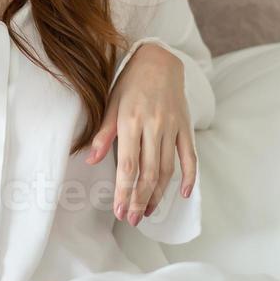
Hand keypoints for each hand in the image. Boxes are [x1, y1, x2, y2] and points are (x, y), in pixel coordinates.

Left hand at [84, 44, 196, 225]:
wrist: (159, 61)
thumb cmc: (129, 84)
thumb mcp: (110, 103)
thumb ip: (103, 133)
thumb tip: (90, 160)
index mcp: (131, 121)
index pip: (128, 165)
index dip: (124, 191)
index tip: (119, 210)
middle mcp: (153, 126)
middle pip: (148, 173)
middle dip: (139, 199)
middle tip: (131, 219)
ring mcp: (172, 127)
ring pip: (167, 169)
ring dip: (158, 194)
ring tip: (147, 211)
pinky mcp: (185, 127)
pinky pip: (189, 156)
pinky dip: (189, 176)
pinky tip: (182, 194)